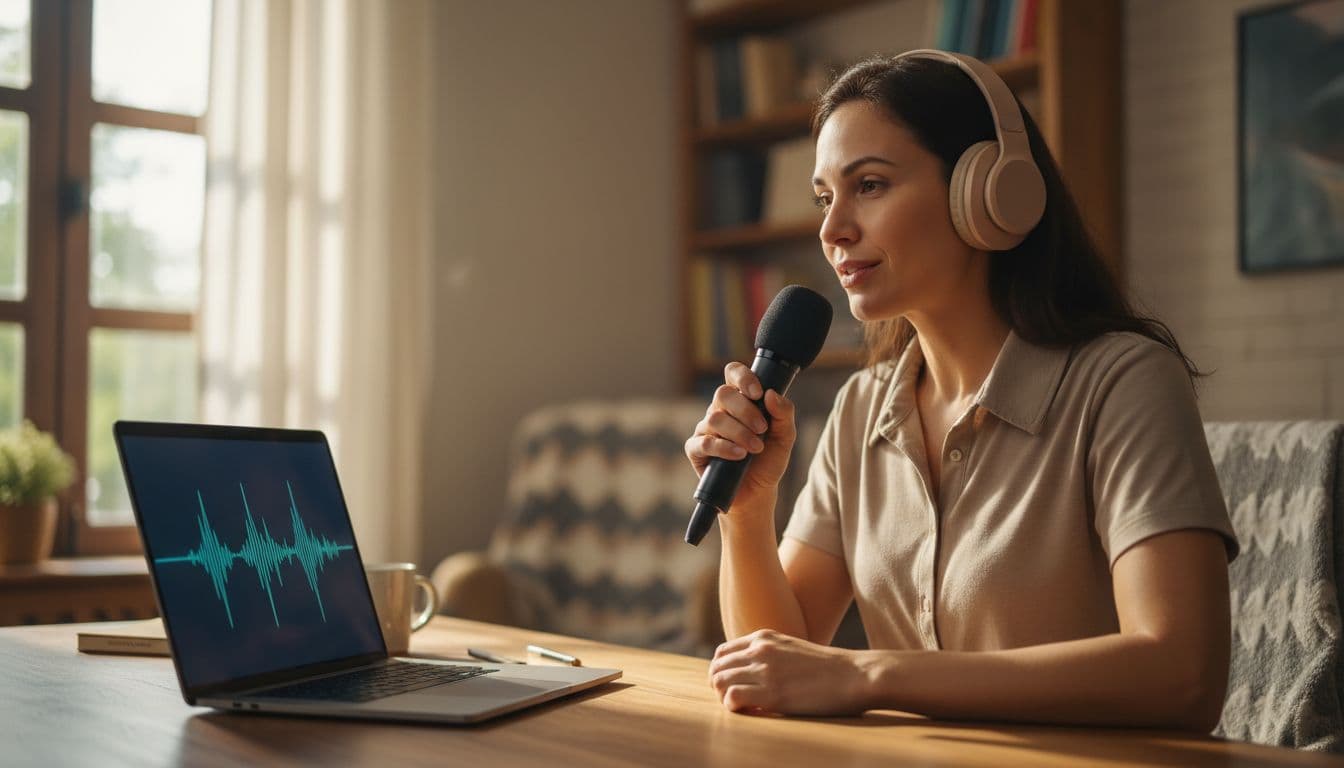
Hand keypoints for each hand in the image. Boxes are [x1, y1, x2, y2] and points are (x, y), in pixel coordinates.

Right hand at [684, 362, 796, 507]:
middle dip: (746, 411)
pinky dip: (724, 448)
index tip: (758, 393)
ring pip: (715, 418)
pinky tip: (739, 455)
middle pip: (722, 394)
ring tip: (755, 448)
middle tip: (762, 429)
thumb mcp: (785, 437)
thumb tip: (771, 394)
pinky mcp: (695, 450)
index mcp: (740, 400)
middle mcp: (720, 410)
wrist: (758, 492)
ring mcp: (705, 429)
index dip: (743, 377)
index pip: (733, 373)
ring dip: (739, 432)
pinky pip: (703, 443)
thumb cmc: (768, 461)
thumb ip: (784, 414)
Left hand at [708, 629, 875, 715]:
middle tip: (737, 702)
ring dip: (725, 698)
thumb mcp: (793, 650)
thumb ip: (771, 655)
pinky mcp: (772, 693)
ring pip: (719, 681)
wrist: (856, 675)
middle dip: (720, 687)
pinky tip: (753, 712)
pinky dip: (735, 708)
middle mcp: (760, 649)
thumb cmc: (829, 669)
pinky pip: (732, 699)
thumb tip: (752, 674)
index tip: (734, 687)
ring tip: (745, 708)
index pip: (722, 653)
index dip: (723, 673)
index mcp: (764, 637)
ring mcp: (765, 670)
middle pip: (717, 667)